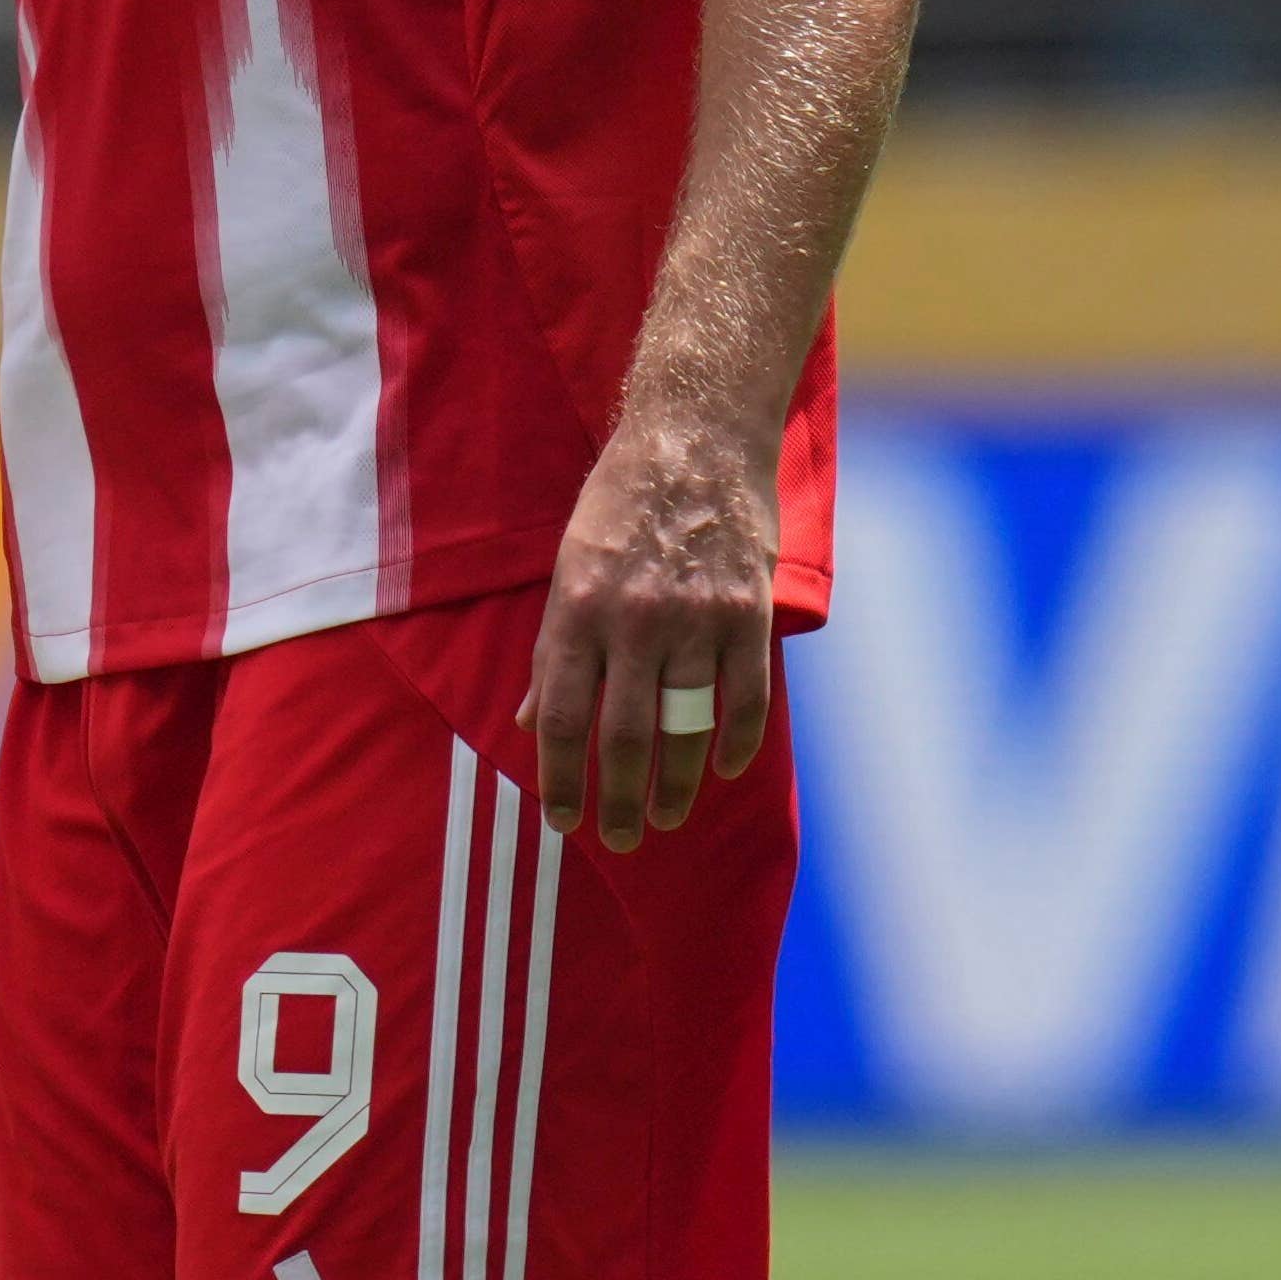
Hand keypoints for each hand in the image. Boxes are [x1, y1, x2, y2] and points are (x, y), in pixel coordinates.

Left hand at [518, 417, 777, 852]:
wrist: (696, 438)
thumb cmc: (619, 503)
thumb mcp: (566, 564)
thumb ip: (554, 648)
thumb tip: (532, 721)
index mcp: (578, 609)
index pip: (563, 717)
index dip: (560, 778)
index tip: (562, 820)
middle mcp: (635, 621)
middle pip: (623, 737)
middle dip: (618, 801)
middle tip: (619, 841)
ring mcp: (697, 619)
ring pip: (686, 727)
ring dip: (678, 784)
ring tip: (668, 817)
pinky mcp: (748, 613)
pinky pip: (746, 697)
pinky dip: (737, 741)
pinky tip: (725, 769)